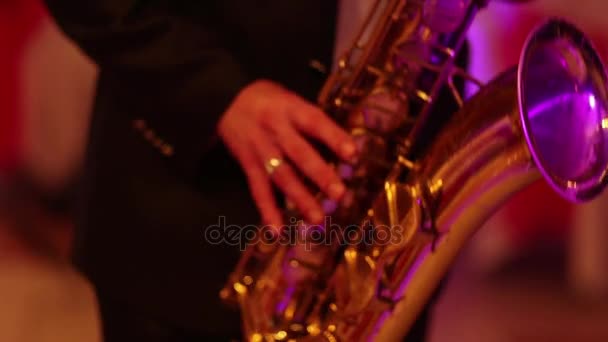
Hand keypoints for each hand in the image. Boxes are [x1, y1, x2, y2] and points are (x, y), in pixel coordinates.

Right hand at [217, 80, 355, 228]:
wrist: (225, 100)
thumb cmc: (270, 100)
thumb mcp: (292, 100)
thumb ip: (314, 122)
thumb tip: (346, 150)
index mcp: (291, 109)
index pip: (315, 122)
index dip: (334, 138)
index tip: (353, 154)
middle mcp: (276, 130)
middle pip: (299, 154)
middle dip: (320, 175)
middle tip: (340, 194)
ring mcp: (261, 150)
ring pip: (281, 176)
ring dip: (300, 199)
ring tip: (317, 219)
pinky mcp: (248, 165)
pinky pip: (258, 190)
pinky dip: (267, 211)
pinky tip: (277, 231)